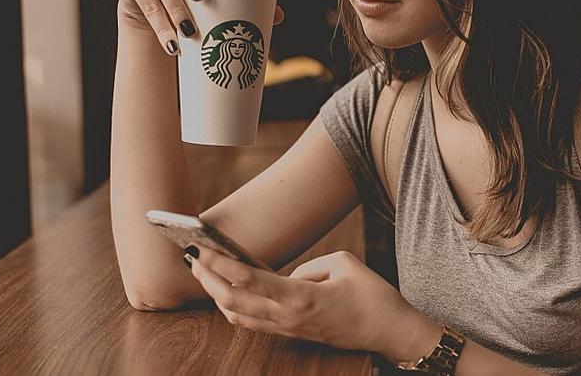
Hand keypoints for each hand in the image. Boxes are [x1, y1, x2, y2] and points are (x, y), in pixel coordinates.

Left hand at [185, 246, 424, 356]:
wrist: (389, 331)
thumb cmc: (371, 296)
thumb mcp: (343, 264)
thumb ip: (309, 266)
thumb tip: (288, 277)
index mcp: (300, 298)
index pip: (248, 281)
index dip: (220, 264)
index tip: (200, 247)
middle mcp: (288, 318)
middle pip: (232, 302)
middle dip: (207, 278)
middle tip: (191, 255)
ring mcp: (288, 329)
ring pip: (237, 316)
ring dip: (215, 294)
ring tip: (202, 270)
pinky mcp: (292, 333)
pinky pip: (252, 322)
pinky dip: (232, 306)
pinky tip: (225, 291)